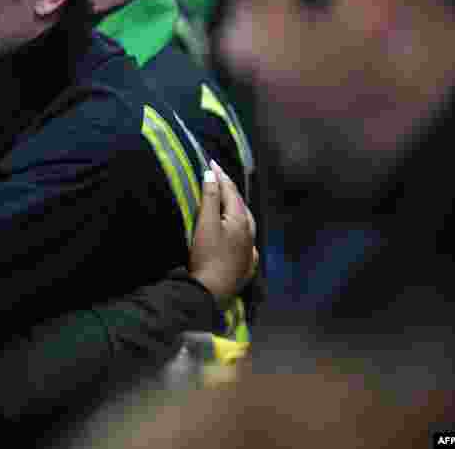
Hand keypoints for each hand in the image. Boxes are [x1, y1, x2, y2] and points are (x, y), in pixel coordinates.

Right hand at [189, 161, 257, 310]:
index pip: (231, 191)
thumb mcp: (204, 224)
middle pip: (241, 205)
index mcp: (240, 220)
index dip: (221, 176)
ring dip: (237, 208)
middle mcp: (249, 233)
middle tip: (218, 178)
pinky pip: (247, 240)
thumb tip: (210, 175)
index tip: (211, 162)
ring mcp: (250, 250)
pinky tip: (238, 234)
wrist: (210, 291)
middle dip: (230, 190)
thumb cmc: (206, 256)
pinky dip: (241, 229)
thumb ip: (209, 198)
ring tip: (228, 201)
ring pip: (247, 223)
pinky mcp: (246, 265)